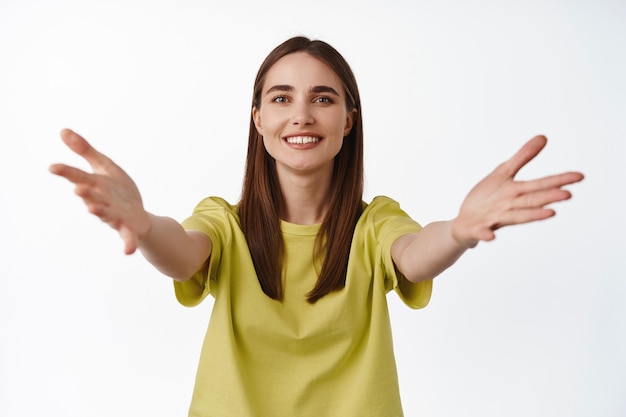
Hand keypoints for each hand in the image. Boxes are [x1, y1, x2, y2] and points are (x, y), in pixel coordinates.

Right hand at [49, 129, 150, 253]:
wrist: (138, 215)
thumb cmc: (118, 190)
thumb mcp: (104, 166)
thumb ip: (85, 151)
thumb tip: (63, 130)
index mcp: (96, 185)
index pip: (79, 177)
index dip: (66, 172)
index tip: (53, 167)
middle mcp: (102, 201)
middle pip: (92, 196)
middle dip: (86, 193)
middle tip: (78, 188)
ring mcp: (115, 216)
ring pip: (106, 214)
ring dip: (100, 212)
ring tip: (93, 208)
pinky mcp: (129, 228)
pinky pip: (127, 237)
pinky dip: (128, 243)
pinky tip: (128, 252)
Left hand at [451, 135, 583, 247]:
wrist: (465, 222)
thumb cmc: (487, 198)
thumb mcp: (503, 173)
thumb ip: (522, 157)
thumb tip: (543, 137)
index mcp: (517, 193)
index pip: (540, 185)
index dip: (559, 180)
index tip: (580, 176)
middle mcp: (510, 207)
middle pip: (531, 200)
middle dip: (548, 197)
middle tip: (568, 194)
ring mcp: (494, 219)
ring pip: (515, 217)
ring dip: (531, 215)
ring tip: (550, 213)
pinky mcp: (478, 229)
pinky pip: (482, 232)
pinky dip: (486, 235)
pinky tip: (491, 237)